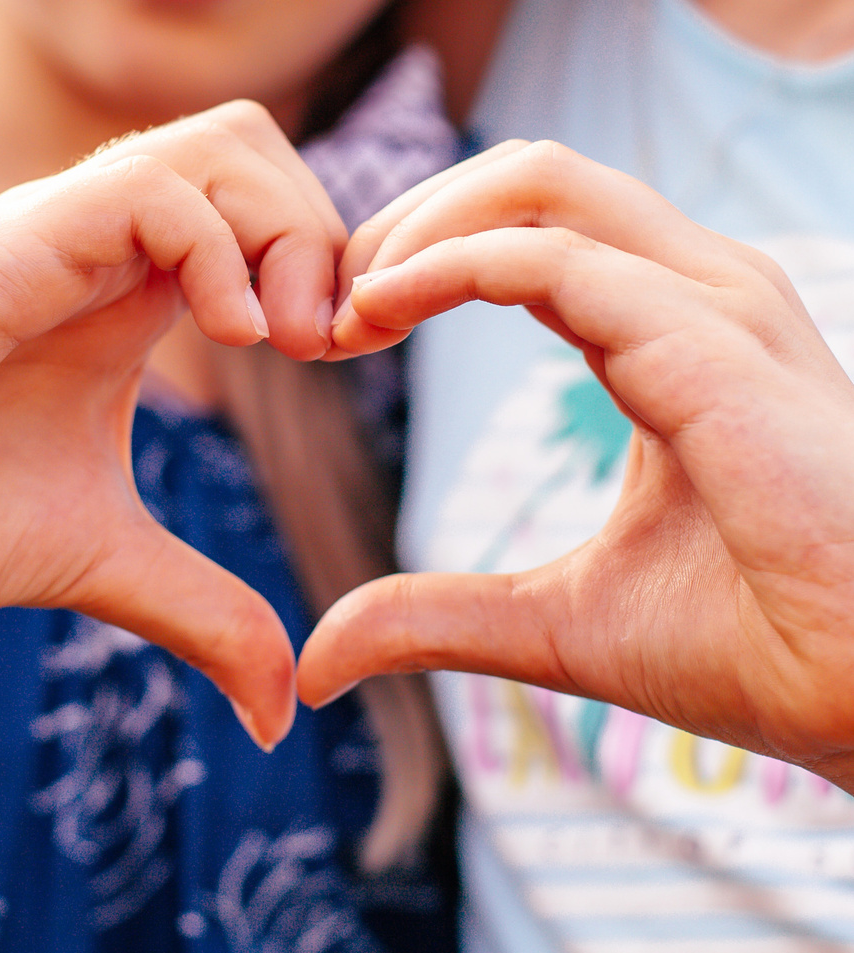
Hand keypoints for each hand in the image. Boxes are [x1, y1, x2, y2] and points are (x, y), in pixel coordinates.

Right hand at [0, 100, 345, 749]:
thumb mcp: (116, 569)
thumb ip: (209, 616)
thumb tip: (279, 715)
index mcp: (134, 297)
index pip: (262, 212)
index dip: (330, 266)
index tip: (344, 356)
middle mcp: (106, 248)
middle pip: (256, 148)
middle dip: (326, 233)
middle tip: (327, 344)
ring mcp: (63, 236)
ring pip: (223, 144)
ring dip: (289, 233)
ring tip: (283, 343)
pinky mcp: (16, 248)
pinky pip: (152, 190)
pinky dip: (221, 251)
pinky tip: (232, 337)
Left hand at [298, 140, 853, 788]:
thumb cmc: (744, 646)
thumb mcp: (550, 623)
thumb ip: (435, 616)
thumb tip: (318, 659)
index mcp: (664, 337)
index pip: (525, 235)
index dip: (417, 264)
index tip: (339, 332)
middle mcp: (694, 298)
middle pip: (525, 182)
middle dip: (406, 224)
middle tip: (324, 302)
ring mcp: (712, 309)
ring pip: (538, 189)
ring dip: (416, 234)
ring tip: (342, 309)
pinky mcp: (713, 345)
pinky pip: (559, 259)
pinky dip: (451, 265)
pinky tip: (380, 306)